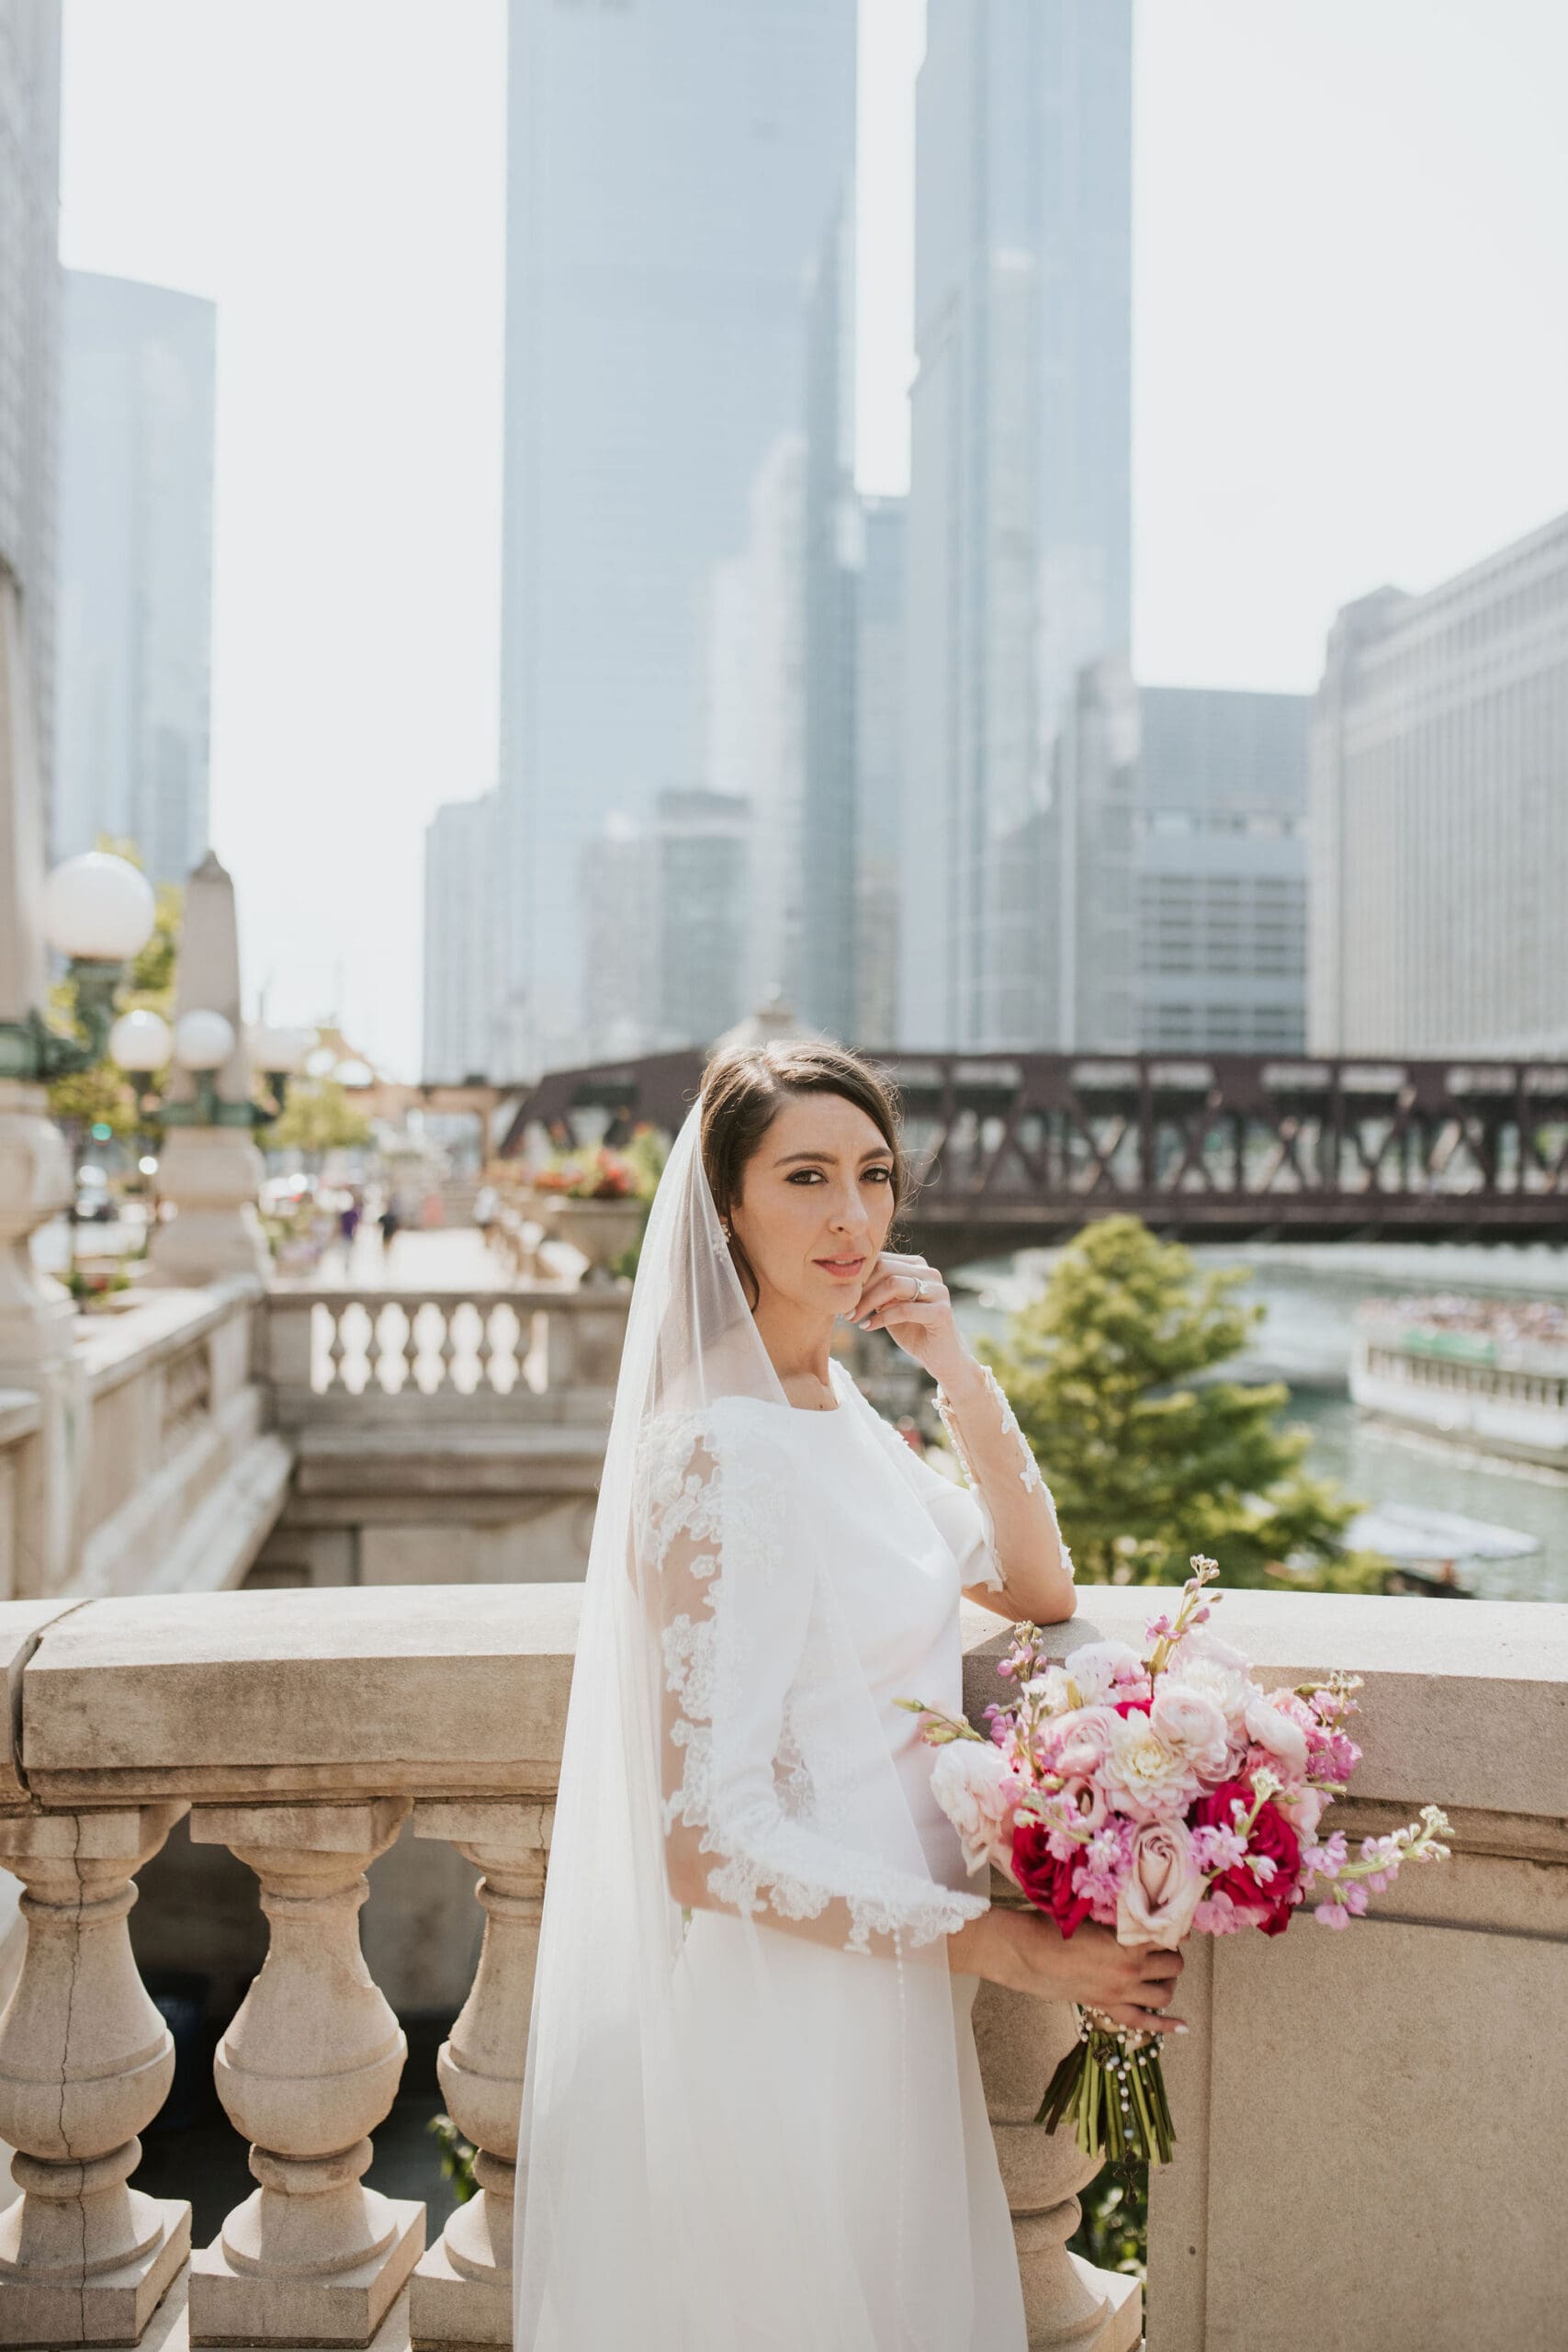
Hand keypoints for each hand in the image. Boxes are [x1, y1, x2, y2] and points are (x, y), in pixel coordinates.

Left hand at [850, 1249, 968, 1384]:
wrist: (940, 1356)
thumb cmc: (911, 1329)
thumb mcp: (889, 1305)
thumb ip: (875, 1290)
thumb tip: (845, 1282)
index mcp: (917, 1266)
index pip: (882, 1259)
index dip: (859, 1276)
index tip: (842, 1295)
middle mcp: (930, 1273)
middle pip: (886, 1269)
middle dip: (861, 1290)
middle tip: (845, 1311)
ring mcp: (938, 1291)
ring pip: (894, 1285)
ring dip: (868, 1302)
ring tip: (853, 1318)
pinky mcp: (942, 1311)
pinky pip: (904, 1309)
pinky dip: (881, 1318)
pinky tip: (867, 1327)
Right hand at [976, 1909, 1186, 2034]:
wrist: (1026, 1952)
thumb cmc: (1054, 1925)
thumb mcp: (1091, 1914)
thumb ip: (1119, 1917)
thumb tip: (1138, 1913)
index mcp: (1128, 1943)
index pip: (1169, 1935)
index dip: (1175, 1927)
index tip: (1175, 1920)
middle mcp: (1131, 1971)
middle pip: (1173, 1965)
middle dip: (1172, 1954)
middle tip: (1161, 1944)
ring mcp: (1121, 1993)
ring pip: (1164, 1994)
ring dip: (1168, 1981)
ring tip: (1161, 1971)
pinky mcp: (1108, 2007)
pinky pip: (1144, 2022)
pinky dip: (1165, 2025)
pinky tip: (1183, 2026)